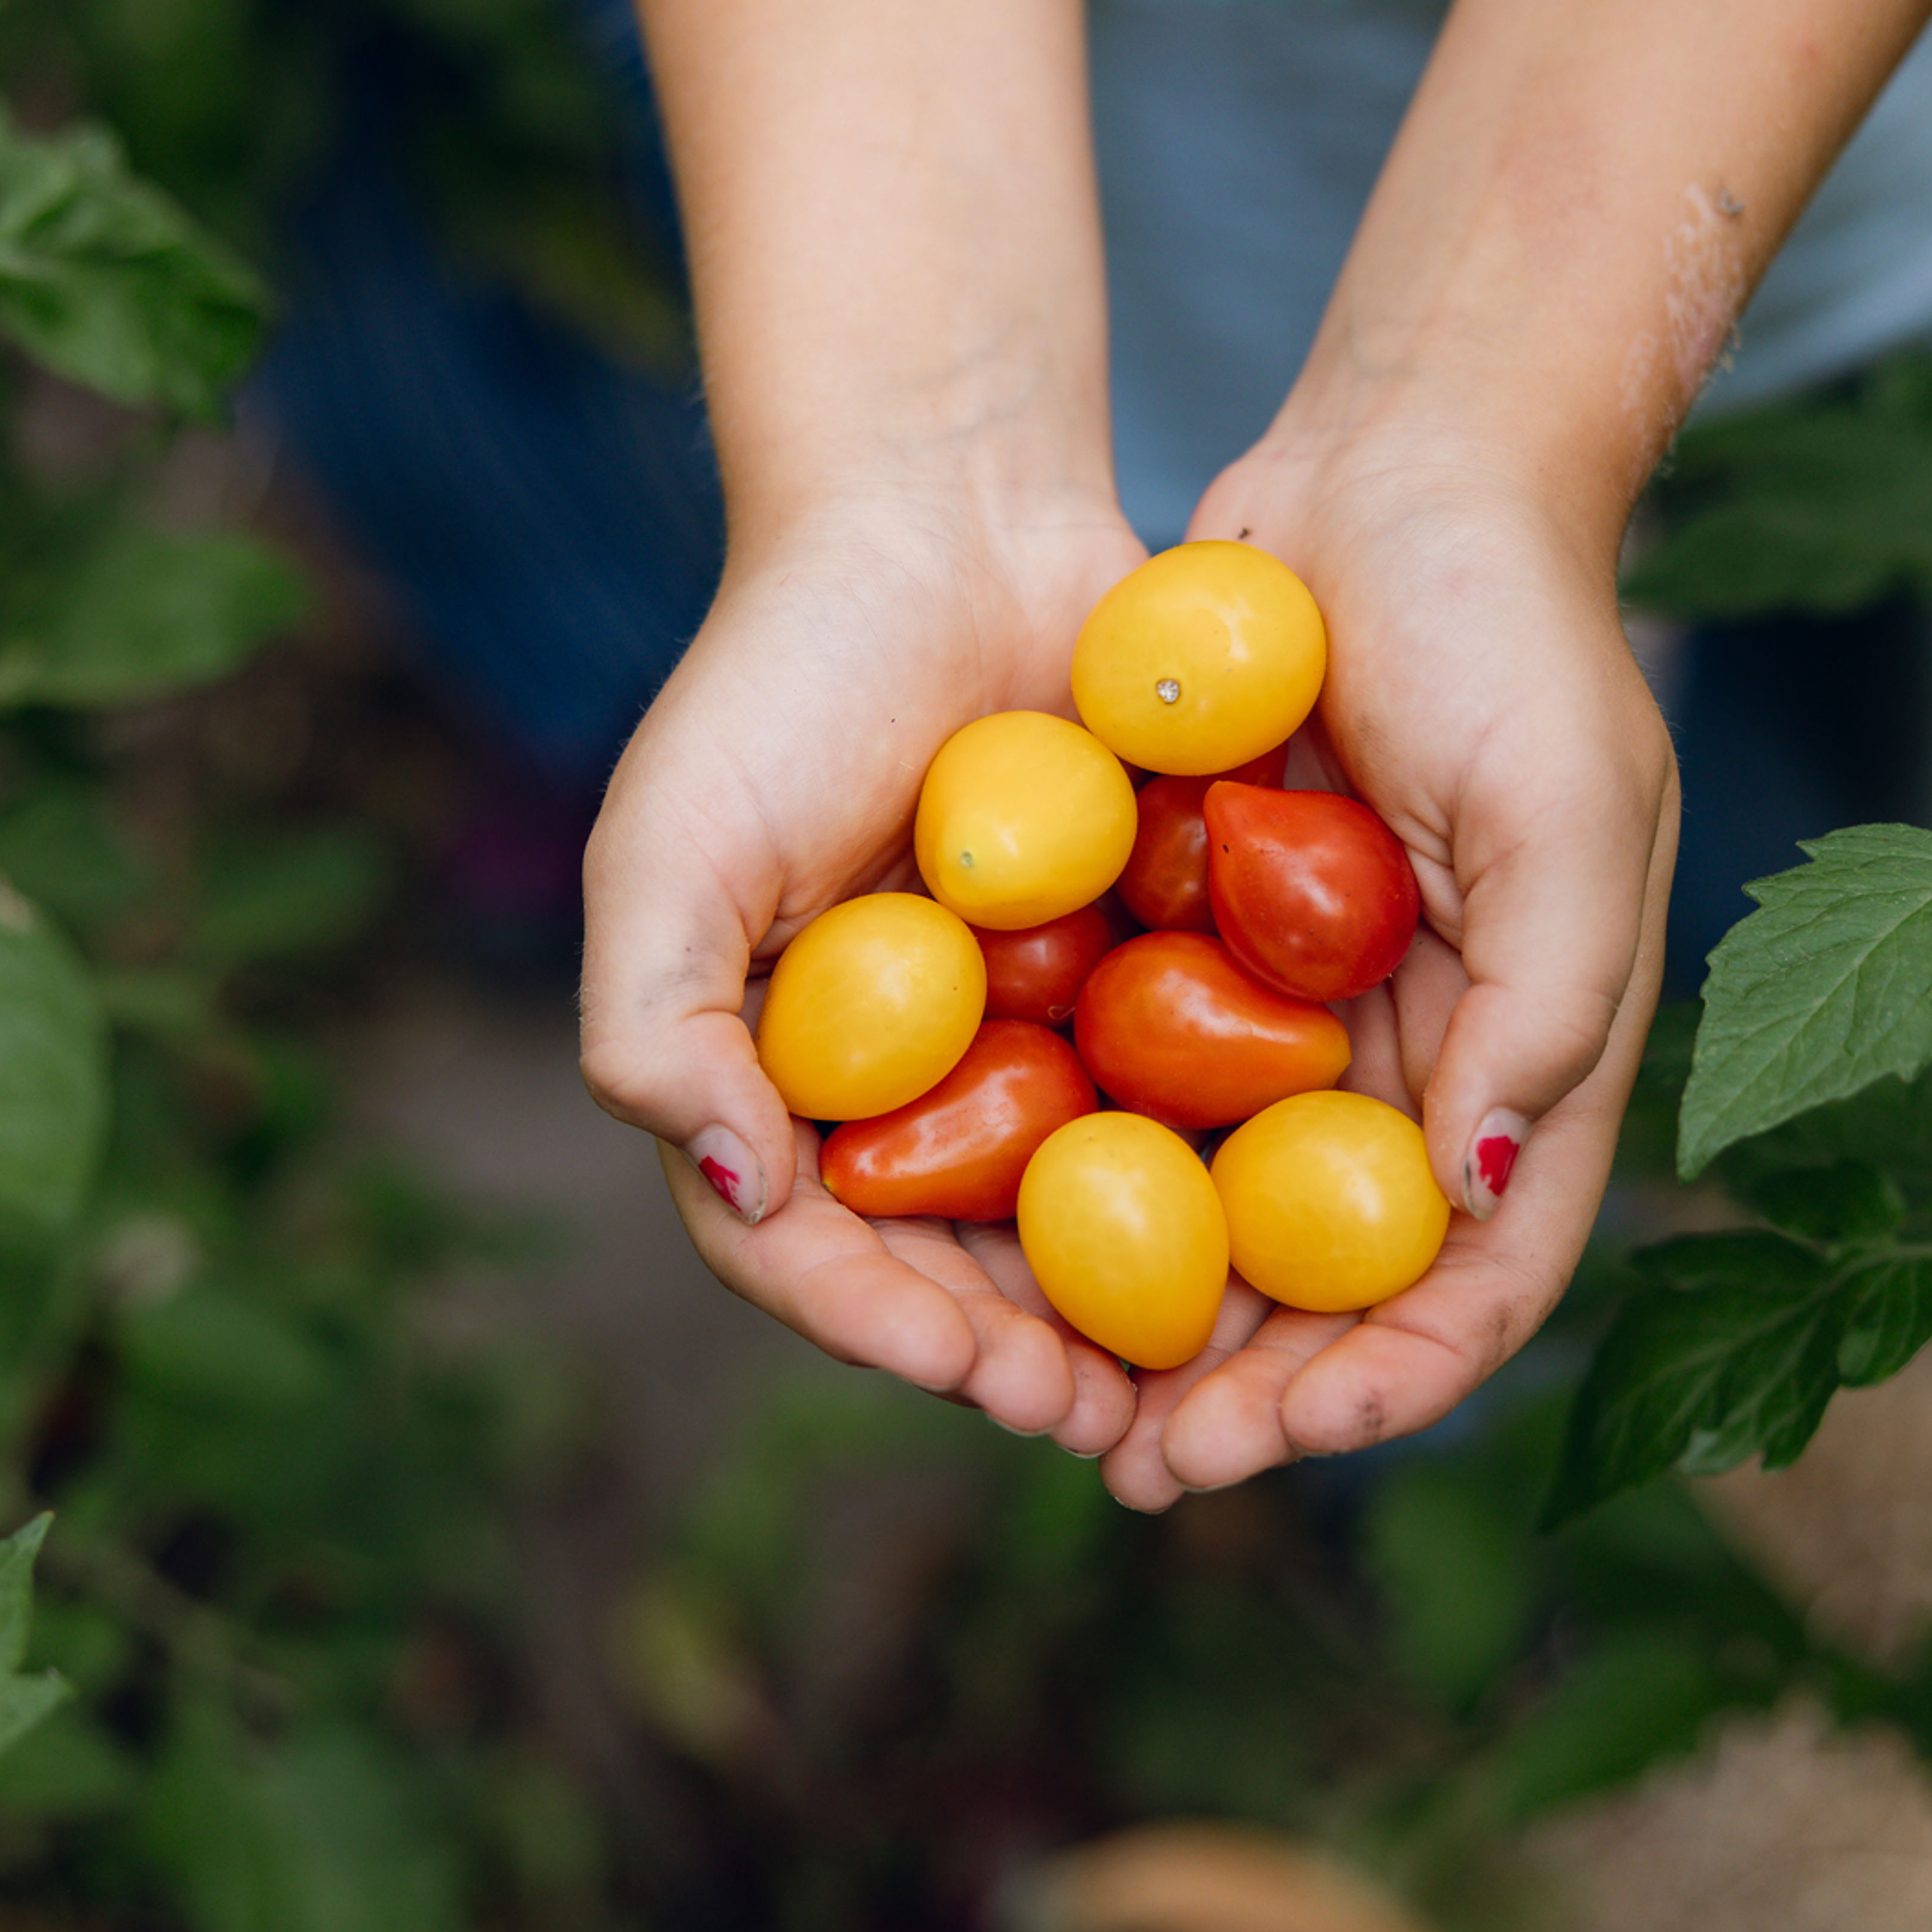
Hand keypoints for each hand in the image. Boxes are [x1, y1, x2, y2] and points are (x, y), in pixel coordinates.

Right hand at [580, 495, 1150, 1457]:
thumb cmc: (780, 674)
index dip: (885, 1331)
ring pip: (1068, 1214)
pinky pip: (1165, 1104)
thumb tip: (740, 1190)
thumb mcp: (672, 846)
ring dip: (1125, 1309)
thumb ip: (656, 1027)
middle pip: (947, 1266)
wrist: (946, 513)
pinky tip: (1276, 1233)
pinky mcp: (1127, 972)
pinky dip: (1207, 1177)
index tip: (978, 1373)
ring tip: (1199, 1371)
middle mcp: (895, 1077)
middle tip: (1109, 1418)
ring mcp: (1015, 1031)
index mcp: (770, 1075)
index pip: (810, 1253)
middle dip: (1021, 1357)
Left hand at [1099, 445, 1677, 1510]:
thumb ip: (1549, 1004)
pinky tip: (1002, 1233)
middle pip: (1341, 1284)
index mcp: (1530, 1054)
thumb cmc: (1512, 623)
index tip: (1270, 1434)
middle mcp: (1425, 1057)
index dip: (1386, 1380)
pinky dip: (1097, 1173)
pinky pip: (1154, 1092)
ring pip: (1233, 1214)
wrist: (1399, 463)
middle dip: (1249, 1388)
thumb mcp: (1566, 809)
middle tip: (1130, 1459)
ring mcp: (1316, 1008)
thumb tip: (1473, 1190)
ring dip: (1155, 1317)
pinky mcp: (1218, 944)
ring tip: (1050, 1390)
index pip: (1479, 1277)